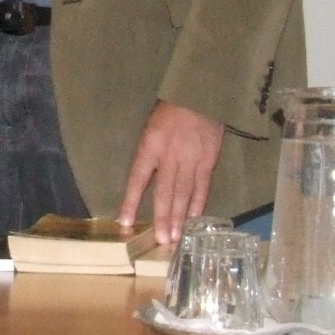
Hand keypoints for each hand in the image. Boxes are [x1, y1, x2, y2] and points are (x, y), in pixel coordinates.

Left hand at [117, 101, 223, 249]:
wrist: (200, 95)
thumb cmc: (170, 113)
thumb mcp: (150, 130)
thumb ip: (147, 156)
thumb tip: (142, 185)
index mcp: (150, 146)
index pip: (137, 178)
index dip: (131, 201)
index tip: (125, 222)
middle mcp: (170, 155)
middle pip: (164, 191)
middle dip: (161, 217)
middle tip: (160, 239)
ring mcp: (191, 159)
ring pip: (184, 193)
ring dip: (179, 217)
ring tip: (175, 237)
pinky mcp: (209, 161)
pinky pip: (202, 187)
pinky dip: (198, 205)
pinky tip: (193, 220)